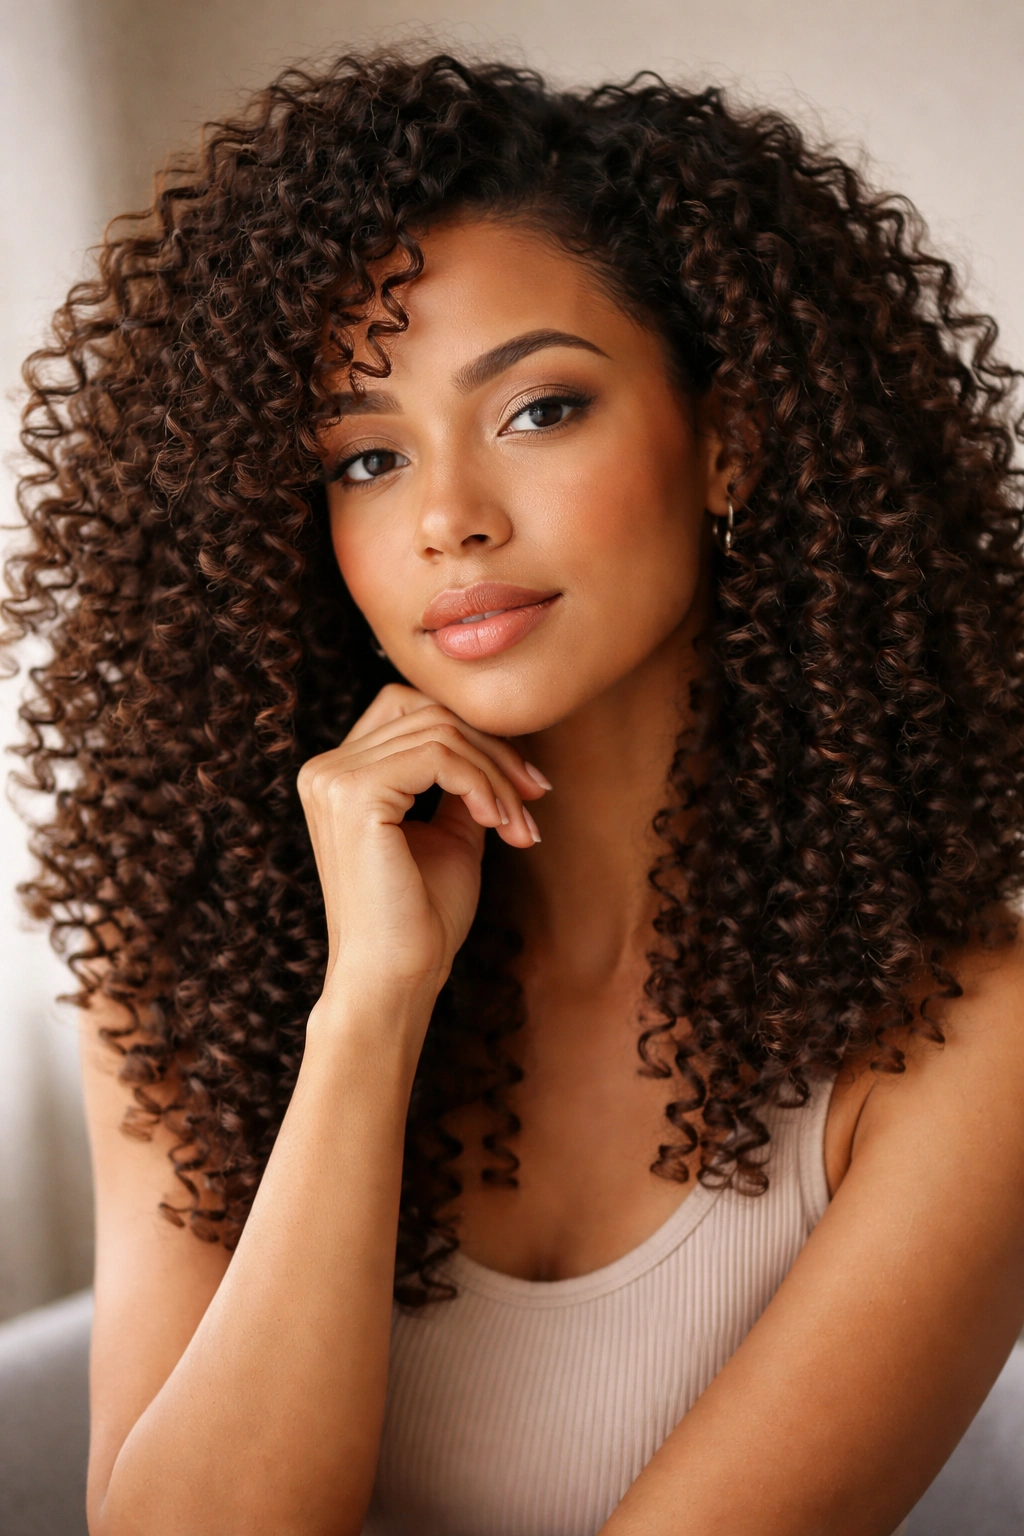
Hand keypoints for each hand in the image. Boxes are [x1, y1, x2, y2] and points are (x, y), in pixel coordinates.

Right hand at [297, 684, 547, 1010]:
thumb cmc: (421, 918)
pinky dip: (482, 784)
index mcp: (339, 775)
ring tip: (519, 825)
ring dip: (496, 775)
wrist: (395, 979)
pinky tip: (497, 823)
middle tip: (535, 796)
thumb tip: (500, 741)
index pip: (412, 711)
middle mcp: (326, 769)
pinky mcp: (355, 794)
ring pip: (441, 732)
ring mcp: (335, 778)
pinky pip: (439, 756)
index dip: (475, 736)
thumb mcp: (450, 834)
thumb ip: (462, 784)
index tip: (524, 784)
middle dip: (495, 751)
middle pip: (430, 713)